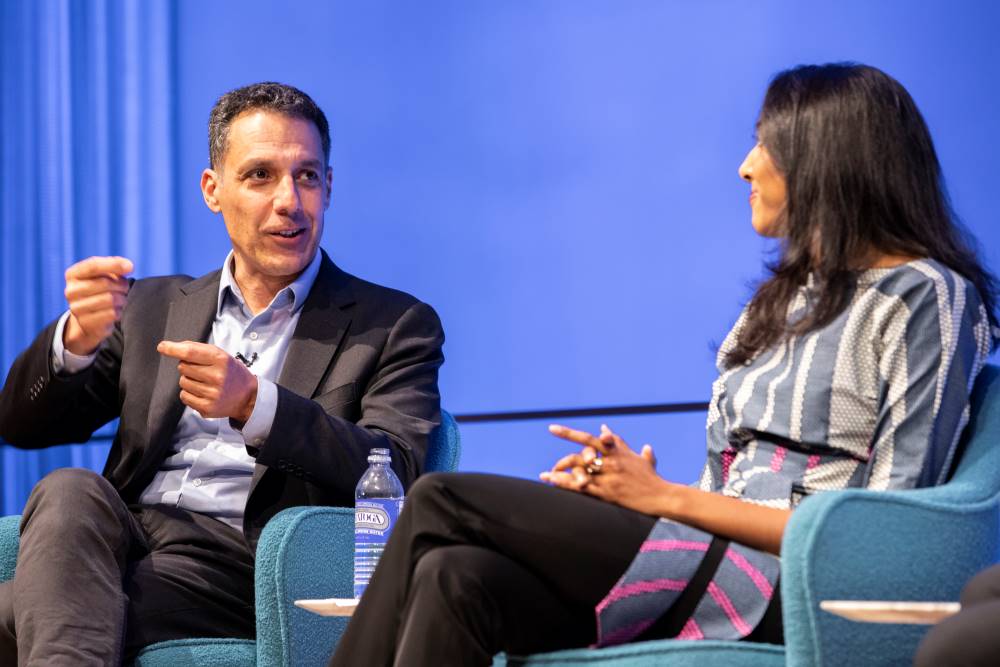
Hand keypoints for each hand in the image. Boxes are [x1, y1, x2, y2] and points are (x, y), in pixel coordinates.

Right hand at [63, 256, 133, 354]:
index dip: (114, 265)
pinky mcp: (86, 323)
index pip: (93, 266)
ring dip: (122, 299)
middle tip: (124, 288)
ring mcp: (76, 308)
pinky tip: (116, 311)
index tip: (130, 267)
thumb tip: (128, 266)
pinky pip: (111, 313)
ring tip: (121, 299)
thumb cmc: (101, 290)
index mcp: (73, 274)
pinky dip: (119, 311)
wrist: (92, 318)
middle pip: (105, 283)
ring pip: (110, 299)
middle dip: (121, 285)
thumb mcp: (105, 275)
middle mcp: (71, 291)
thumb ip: (115, 266)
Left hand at [156, 340, 257, 422]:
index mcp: (221, 360)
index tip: (162, 347)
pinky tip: (202, 393)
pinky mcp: (207, 408)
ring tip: (205, 383)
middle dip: (188, 367)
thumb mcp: (221, 356)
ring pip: (182, 382)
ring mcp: (212, 394)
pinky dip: (189, 393)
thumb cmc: (231, 373)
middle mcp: (217, 377)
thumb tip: (170, 347)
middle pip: (183, 367)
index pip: (191, 353)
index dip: (174, 349)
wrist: (247, 397)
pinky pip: (184, 396)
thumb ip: (198, 349)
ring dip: (189, 381)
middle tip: (203, 371)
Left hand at [541, 423, 667, 515]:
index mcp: (617, 451)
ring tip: (546, 475)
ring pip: (579, 470)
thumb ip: (620, 442)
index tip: (552, 428)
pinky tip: (554, 484)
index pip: (590, 438)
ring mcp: (609, 477)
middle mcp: (611, 461)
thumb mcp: (638, 457)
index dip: (570, 433)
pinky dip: (567, 484)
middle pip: (581, 453)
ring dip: (560, 472)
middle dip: (563, 459)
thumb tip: (604, 427)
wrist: (662, 497)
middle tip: (551, 465)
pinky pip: (583, 487)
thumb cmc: (651, 479)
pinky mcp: (608, 492)